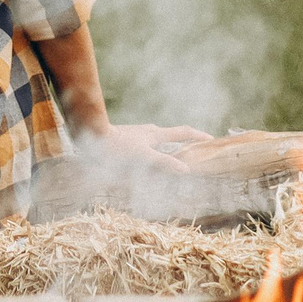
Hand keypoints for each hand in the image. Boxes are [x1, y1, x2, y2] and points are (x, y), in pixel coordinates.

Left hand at [74, 120, 213, 173]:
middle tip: (194, 154)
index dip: (198, 136)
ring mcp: (137, 136)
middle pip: (171, 136)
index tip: (212, 140)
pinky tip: (147, 165)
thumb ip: (164, 163)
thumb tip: (186, 170)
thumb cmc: (116, 147)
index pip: (183, 132)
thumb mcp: (143, 157)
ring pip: (157, 142)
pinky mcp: (126, 141)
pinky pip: (145, 147)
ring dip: (167, 151)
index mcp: (156, 134)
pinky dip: (152, 155)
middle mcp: (148, 132)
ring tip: (172, 163)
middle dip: (184, 144)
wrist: (90, 136)